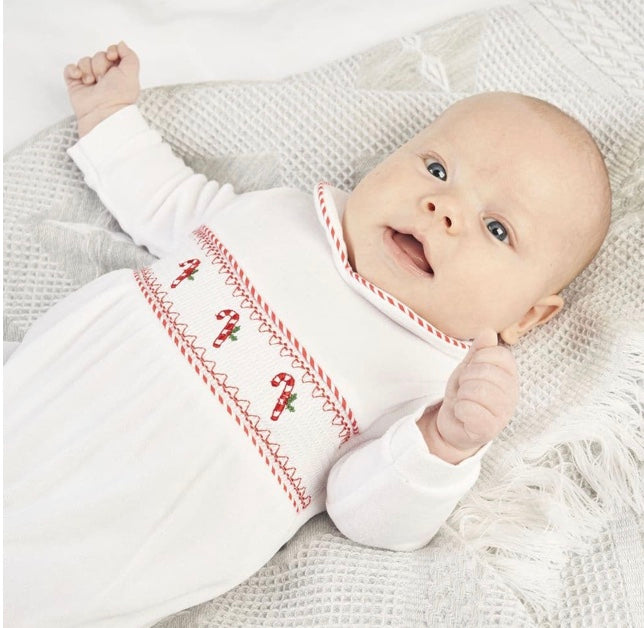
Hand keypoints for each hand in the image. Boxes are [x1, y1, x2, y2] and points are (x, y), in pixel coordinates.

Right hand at [63, 41, 139, 136]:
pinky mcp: (76, 84)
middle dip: (100, 64)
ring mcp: (89, 80)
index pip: (112, 52)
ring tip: (92, 83)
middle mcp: (105, 76)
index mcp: (119, 74)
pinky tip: (80, 78)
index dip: (111, 52)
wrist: (103, 112)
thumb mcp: (132, 73)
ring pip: (84, 61)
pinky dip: (73, 70)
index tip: (112, 58)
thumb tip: (120, 44)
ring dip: (88, 69)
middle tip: (104, 79)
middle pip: (98, 56)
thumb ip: (130, 56)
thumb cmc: (119, 96)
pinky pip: (70, 68)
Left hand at [418, 329, 517, 463]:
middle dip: (465, 378)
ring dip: (462, 394)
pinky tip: (463, 414)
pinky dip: (459, 409)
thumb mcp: (469, 367)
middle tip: (464, 389)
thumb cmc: (464, 393)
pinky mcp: (490, 430)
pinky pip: (470, 410)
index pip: (499, 354)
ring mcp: (503, 414)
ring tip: (464, 401)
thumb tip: (489, 332)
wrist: (454, 423)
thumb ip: (479, 351)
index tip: (471, 371)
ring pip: (477, 391)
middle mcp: (512, 394)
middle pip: (485, 372)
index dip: (477, 359)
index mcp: (510, 376)